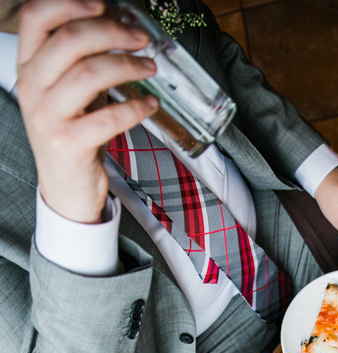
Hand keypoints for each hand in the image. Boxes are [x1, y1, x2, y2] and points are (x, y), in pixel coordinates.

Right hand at [16, 0, 159, 222]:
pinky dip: (135, 107)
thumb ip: (82, 61)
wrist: (66, 190)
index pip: (36, 18)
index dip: (69, 4)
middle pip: (69, 40)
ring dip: (127, 66)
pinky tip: (150, 105)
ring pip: (89, 73)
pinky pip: (108, 117)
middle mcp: (32, 89)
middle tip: (139, 38)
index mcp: (28, 68)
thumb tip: (119, 31)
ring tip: (149, 67)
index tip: (102, 5)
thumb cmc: (72, 135)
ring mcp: (47, 117)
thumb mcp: (67, 93)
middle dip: (111, 32)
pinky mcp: (69, 144)